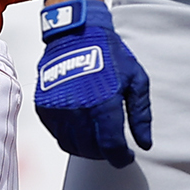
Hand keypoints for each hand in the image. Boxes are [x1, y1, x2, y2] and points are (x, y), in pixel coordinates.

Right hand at [33, 0, 152, 167]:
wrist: (77, 32)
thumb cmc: (108, 52)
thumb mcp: (135, 79)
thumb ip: (141, 114)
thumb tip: (145, 142)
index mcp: (103, 104)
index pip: (111, 148)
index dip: (121, 158)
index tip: (125, 156)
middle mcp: (79, 109)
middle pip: (91, 150)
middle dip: (104, 153)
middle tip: (111, 145)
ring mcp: (59, 108)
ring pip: (72, 145)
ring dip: (86, 147)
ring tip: (95, 137)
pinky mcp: (45, 106)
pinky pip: (56, 133)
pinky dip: (69, 135)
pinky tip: (79, 126)